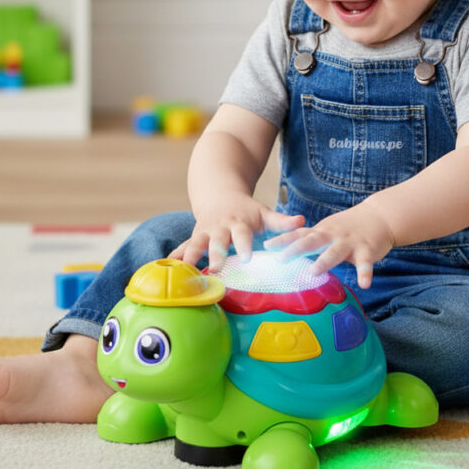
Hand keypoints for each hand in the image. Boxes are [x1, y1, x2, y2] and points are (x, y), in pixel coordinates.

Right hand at [168, 192, 304, 271]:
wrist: (220, 195)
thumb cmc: (247, 211)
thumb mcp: (264, 213)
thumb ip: (282, 221)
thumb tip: (302, 221)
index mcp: (238, 223)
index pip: (242, 235)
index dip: (243, 245)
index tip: (247, 258)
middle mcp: (219, 228)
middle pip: (216, 242)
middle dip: (215, 255)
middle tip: (215, 271)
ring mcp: (203, 232)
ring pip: (194, 245)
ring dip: (190, 258)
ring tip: (185, 273)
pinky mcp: (192, 238)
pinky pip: (181, 249)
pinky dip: (174, 260)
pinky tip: (166, 272)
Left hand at [263, 199, 393, 288]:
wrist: (379, 216)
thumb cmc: (348, 228)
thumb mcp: (327, 230)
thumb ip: (311, 242)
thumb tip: (287, 255)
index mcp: (321, 232)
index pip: (298, 234)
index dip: (282, 240)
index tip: (266, 246)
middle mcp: (332, 235)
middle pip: (311, 242)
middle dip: (295, 250)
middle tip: (281, 260)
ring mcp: (349, 242)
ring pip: (334, 252)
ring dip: (324, 262)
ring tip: (313, 273)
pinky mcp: (367, 249)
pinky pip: (365, 263)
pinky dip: (365, 273)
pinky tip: (364, 285)